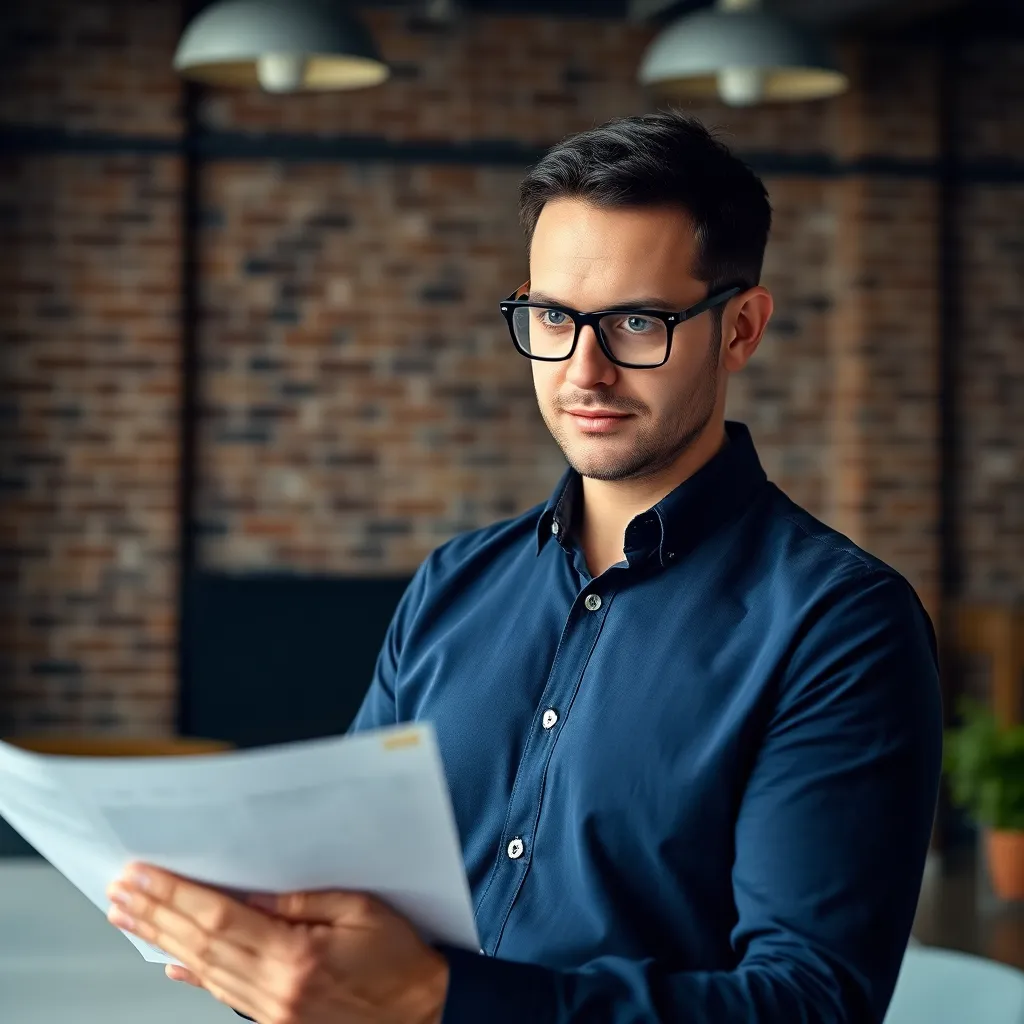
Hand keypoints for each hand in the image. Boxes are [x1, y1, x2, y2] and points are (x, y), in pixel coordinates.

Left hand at [105, 863, 449, 1023]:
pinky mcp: (277, 1023)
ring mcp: (273, 1013)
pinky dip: (194, 977)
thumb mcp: (359, 909)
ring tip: (130, 918)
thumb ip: (299, 901)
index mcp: (297, 957)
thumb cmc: (400, 958)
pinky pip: (225, 996)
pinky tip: (170, 963)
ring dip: (163, 942)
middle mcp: (276, 991)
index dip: (176, 896)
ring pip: (204, 972)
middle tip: (121, 892)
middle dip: (156, 915)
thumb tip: (246, 893)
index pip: (220, 920)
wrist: (424, 1012)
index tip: (143, 876)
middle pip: (201, 947)